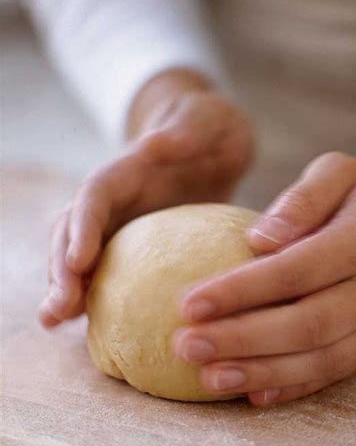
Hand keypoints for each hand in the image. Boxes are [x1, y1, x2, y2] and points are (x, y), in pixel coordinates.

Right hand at [40, 68, 253, 326]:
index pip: (95, 196)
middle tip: (59, 309)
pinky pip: (108, 269)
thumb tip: (155, 144)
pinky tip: (85, 324)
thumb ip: (184, 130)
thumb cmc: (210, 128)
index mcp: (128, 169)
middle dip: (62, 269)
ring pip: (80, 254)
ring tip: (54, 321)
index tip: (79, 262)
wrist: (212, 141)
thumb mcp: (205, 120)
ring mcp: (121, 222)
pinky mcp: (135, 243)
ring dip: (66, 286)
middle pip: (74, 231)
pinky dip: (93, 294)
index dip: (83, 227)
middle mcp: (116, 199)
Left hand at [174, 151, 355, 405]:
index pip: (295, 271)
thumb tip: (257, 240)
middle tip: (185, 345)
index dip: (241, 291)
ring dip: (261, 373)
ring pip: (319, 359)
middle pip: (305, 324)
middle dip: (242, 339)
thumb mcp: (340, 171)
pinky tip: (252, 396)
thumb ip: (301, 199)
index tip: (188, 302)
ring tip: (208, 377)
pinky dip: (293, 388)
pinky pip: (335, 374)